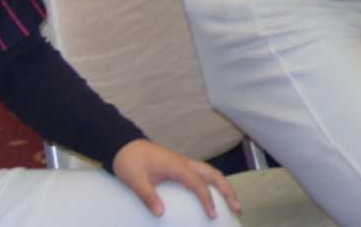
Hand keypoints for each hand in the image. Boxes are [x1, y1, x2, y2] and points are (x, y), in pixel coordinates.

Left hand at [110, 138, 238, 218]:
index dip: (207, 199)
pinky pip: (202, 173)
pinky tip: (212, 192)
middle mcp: (184, 162)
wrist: (124, 145)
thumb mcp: (135, 181)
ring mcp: (183, 162)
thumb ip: (148, 197)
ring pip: (210, 172)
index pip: (198, 183)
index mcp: (176, 166)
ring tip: (231, 201)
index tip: (212, 215)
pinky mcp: (180, 165)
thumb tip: (160, 214)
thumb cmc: (129, 162)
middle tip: (237, 206)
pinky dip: (213, 182)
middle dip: (227, 190)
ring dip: (223, 185)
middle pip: (213, 174)